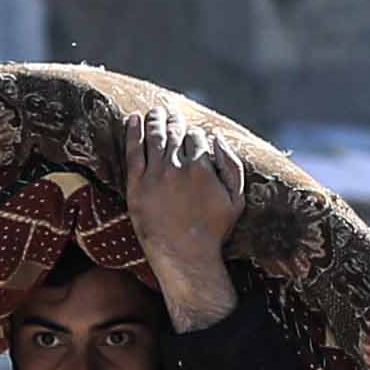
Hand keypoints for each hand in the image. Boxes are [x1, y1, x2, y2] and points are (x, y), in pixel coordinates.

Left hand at [119, 104, 256, 331]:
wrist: (185, 257)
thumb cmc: (214, 230)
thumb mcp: (237, 200)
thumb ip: (232, 165)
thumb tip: (217, 138)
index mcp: (203, 167)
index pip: (197, 137)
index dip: (195, 134)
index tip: (192, 134)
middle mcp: (177, 167)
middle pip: (175, 133)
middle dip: (175, 120)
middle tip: (171, 112)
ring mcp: (155, 175)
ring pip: (154, 137)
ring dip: (155, 120)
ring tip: (155, 111)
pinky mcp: (136, 186)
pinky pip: (133, 151)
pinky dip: (133, 132)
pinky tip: (133, 118)